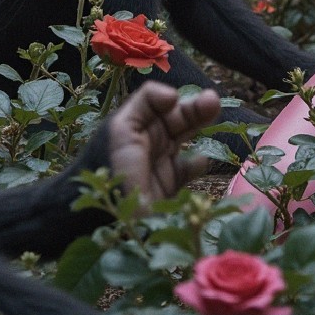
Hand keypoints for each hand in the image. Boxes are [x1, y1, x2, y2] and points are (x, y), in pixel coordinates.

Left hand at [106, 81, 220, 203]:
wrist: (100, 219)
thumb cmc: (109, 169)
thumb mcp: (122, 129)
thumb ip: (146, 103)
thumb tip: (175, 95)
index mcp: (137, 126)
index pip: (163, 106)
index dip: (178, 99)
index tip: (187, 101)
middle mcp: (150, 143)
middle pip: (180, 120)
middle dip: (198, 110)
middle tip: (214, 102)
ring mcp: (161, 166)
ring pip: (187, 141)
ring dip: (200, 129)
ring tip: (213, 114)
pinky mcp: (169, 190)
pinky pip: (188, 172)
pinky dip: (198, 164)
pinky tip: (201, 160)